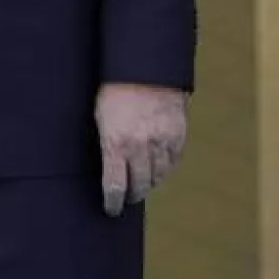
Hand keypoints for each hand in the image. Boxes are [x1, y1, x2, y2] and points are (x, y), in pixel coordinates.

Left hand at [95, 83, 187, 215]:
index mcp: (116, 143)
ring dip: (150, 183)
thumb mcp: (100, 116)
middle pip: (140, 185)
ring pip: (159, 176)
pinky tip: (158, 168)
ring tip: (142, 184)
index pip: (115, 185)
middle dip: (132, 195)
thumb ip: (107, 143)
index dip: (113, 202)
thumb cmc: (113, 90)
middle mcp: (141, 147)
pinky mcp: (178, 136)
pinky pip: (173, 161)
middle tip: (127, 198)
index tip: (111, 210)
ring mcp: (162, 142)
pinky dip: (165, 168)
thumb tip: (107, 167)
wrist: (144, 68)